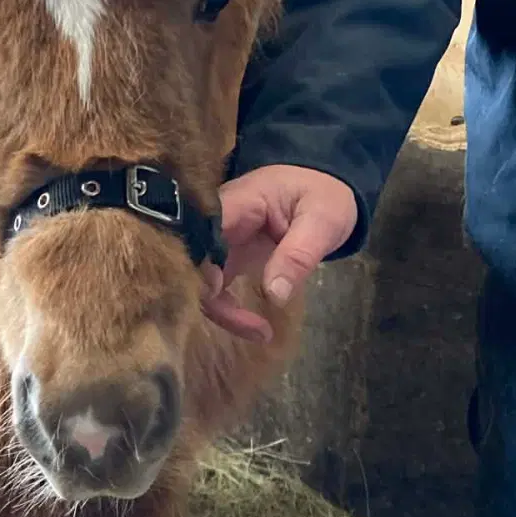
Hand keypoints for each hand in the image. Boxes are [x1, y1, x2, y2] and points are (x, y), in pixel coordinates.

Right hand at [201, 165, 357, 341]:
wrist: (323, 183)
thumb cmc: (323, 194)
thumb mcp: (323, 222)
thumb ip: (298, 255)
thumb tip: (274, 295)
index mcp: (236, 203)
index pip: (199, 235)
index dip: (199, 266)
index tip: (223, 294)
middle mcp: (216, 222)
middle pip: (192, 262)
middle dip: (212, 301)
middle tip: (255, 329)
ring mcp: (217, 240)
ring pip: (198, 280)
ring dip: (222, 311)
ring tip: (262, 333)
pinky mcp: (224, 256)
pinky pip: (212, 286)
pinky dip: (228, 310)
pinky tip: (256, 327)